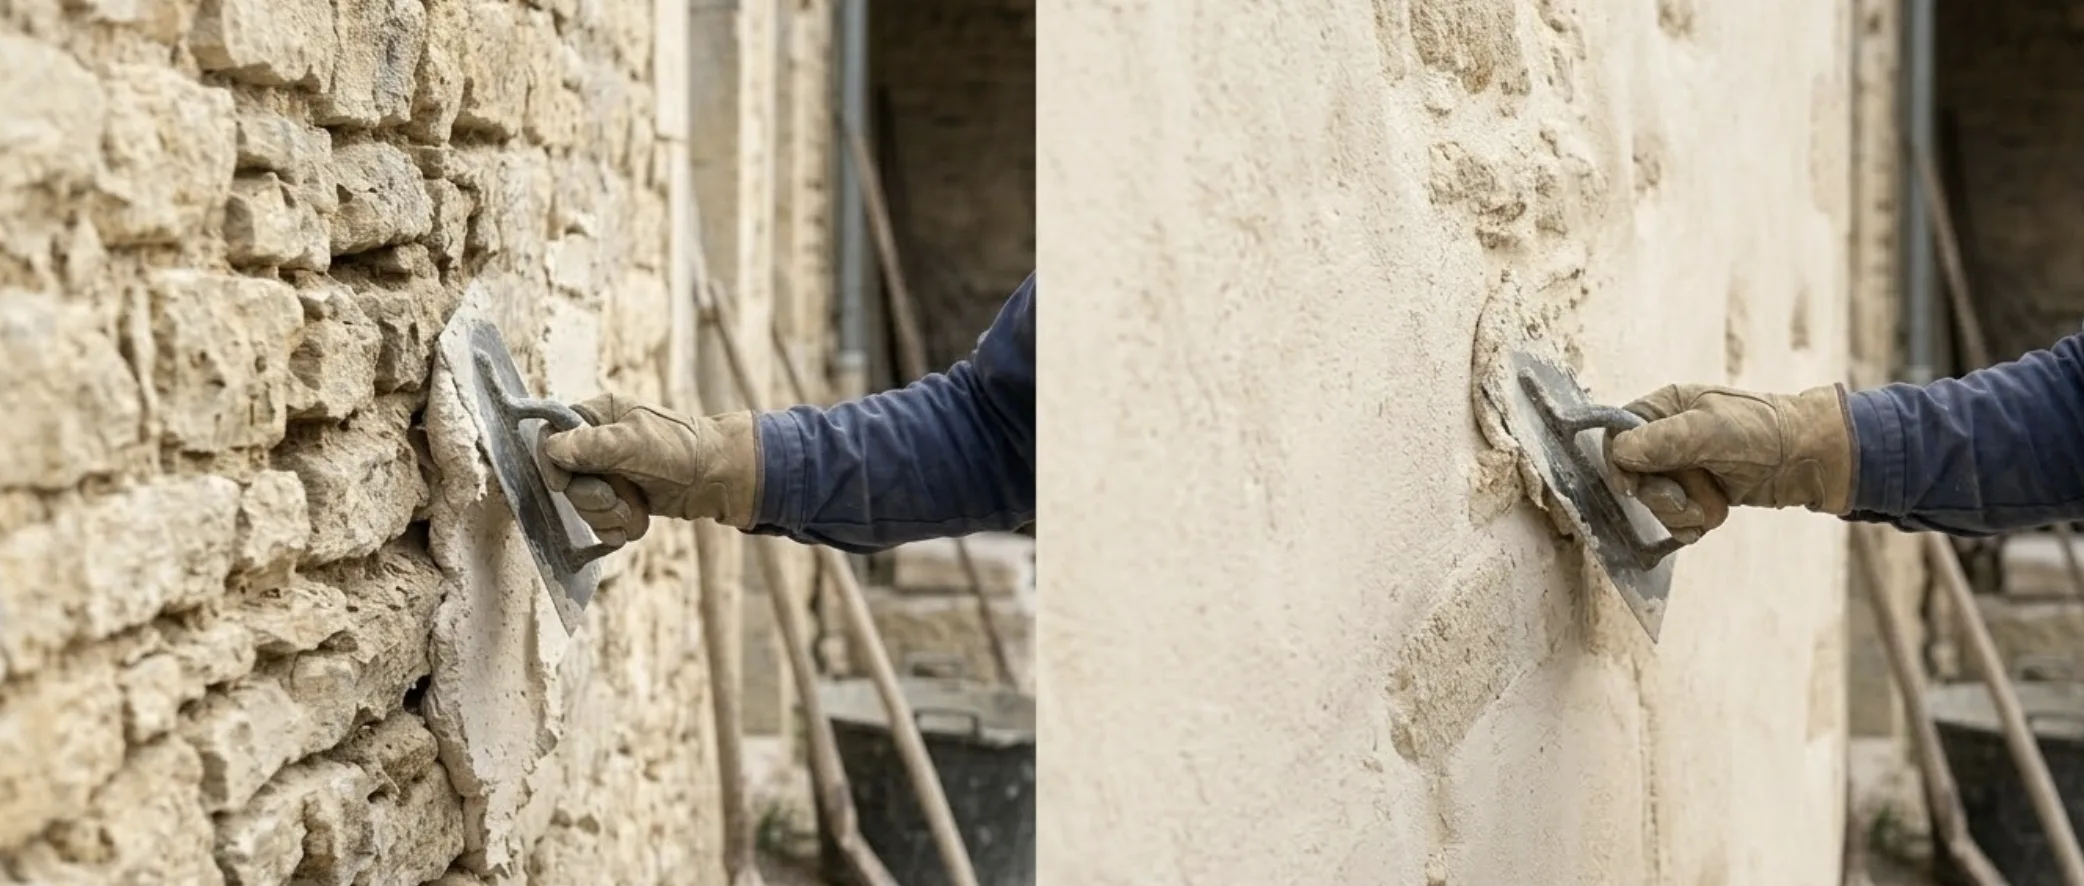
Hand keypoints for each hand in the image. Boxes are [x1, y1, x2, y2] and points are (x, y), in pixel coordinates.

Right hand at [536, 394, 762, 539]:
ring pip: (583, 506)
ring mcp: (609, 474)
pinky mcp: (620, 499)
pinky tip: (636, 523)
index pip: (552, 437)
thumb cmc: (681, 449)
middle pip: (566, 480)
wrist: (718, 478)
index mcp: (598, 416)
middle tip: (615, 499)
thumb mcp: (634, 443)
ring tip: (634, 510)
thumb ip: (592, 445)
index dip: (552, 464)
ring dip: (608, 516)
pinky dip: (617, 528)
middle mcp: (598, 444)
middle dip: (591, 498)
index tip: (563, 484)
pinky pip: (601, 522)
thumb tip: (551, 447)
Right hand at [1606, 383, 1855, 537]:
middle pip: (1634, 477)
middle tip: (1686, 500)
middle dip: (1661, 496)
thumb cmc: (1764, 431)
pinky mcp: (1700, 492)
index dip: (1621, 465)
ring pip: (1656, 502)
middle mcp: (1669, 436)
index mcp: (1665, 408)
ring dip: (1683, 512)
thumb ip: (1662, 440)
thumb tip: (1620, 452)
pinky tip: (1716, 516)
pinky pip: (1677, 518)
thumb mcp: (1709, 430)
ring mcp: (1685, 467)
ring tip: (1714, 506)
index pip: (1617, 436)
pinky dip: (1694, 524)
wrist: (1811, 458)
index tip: (1634, 486)